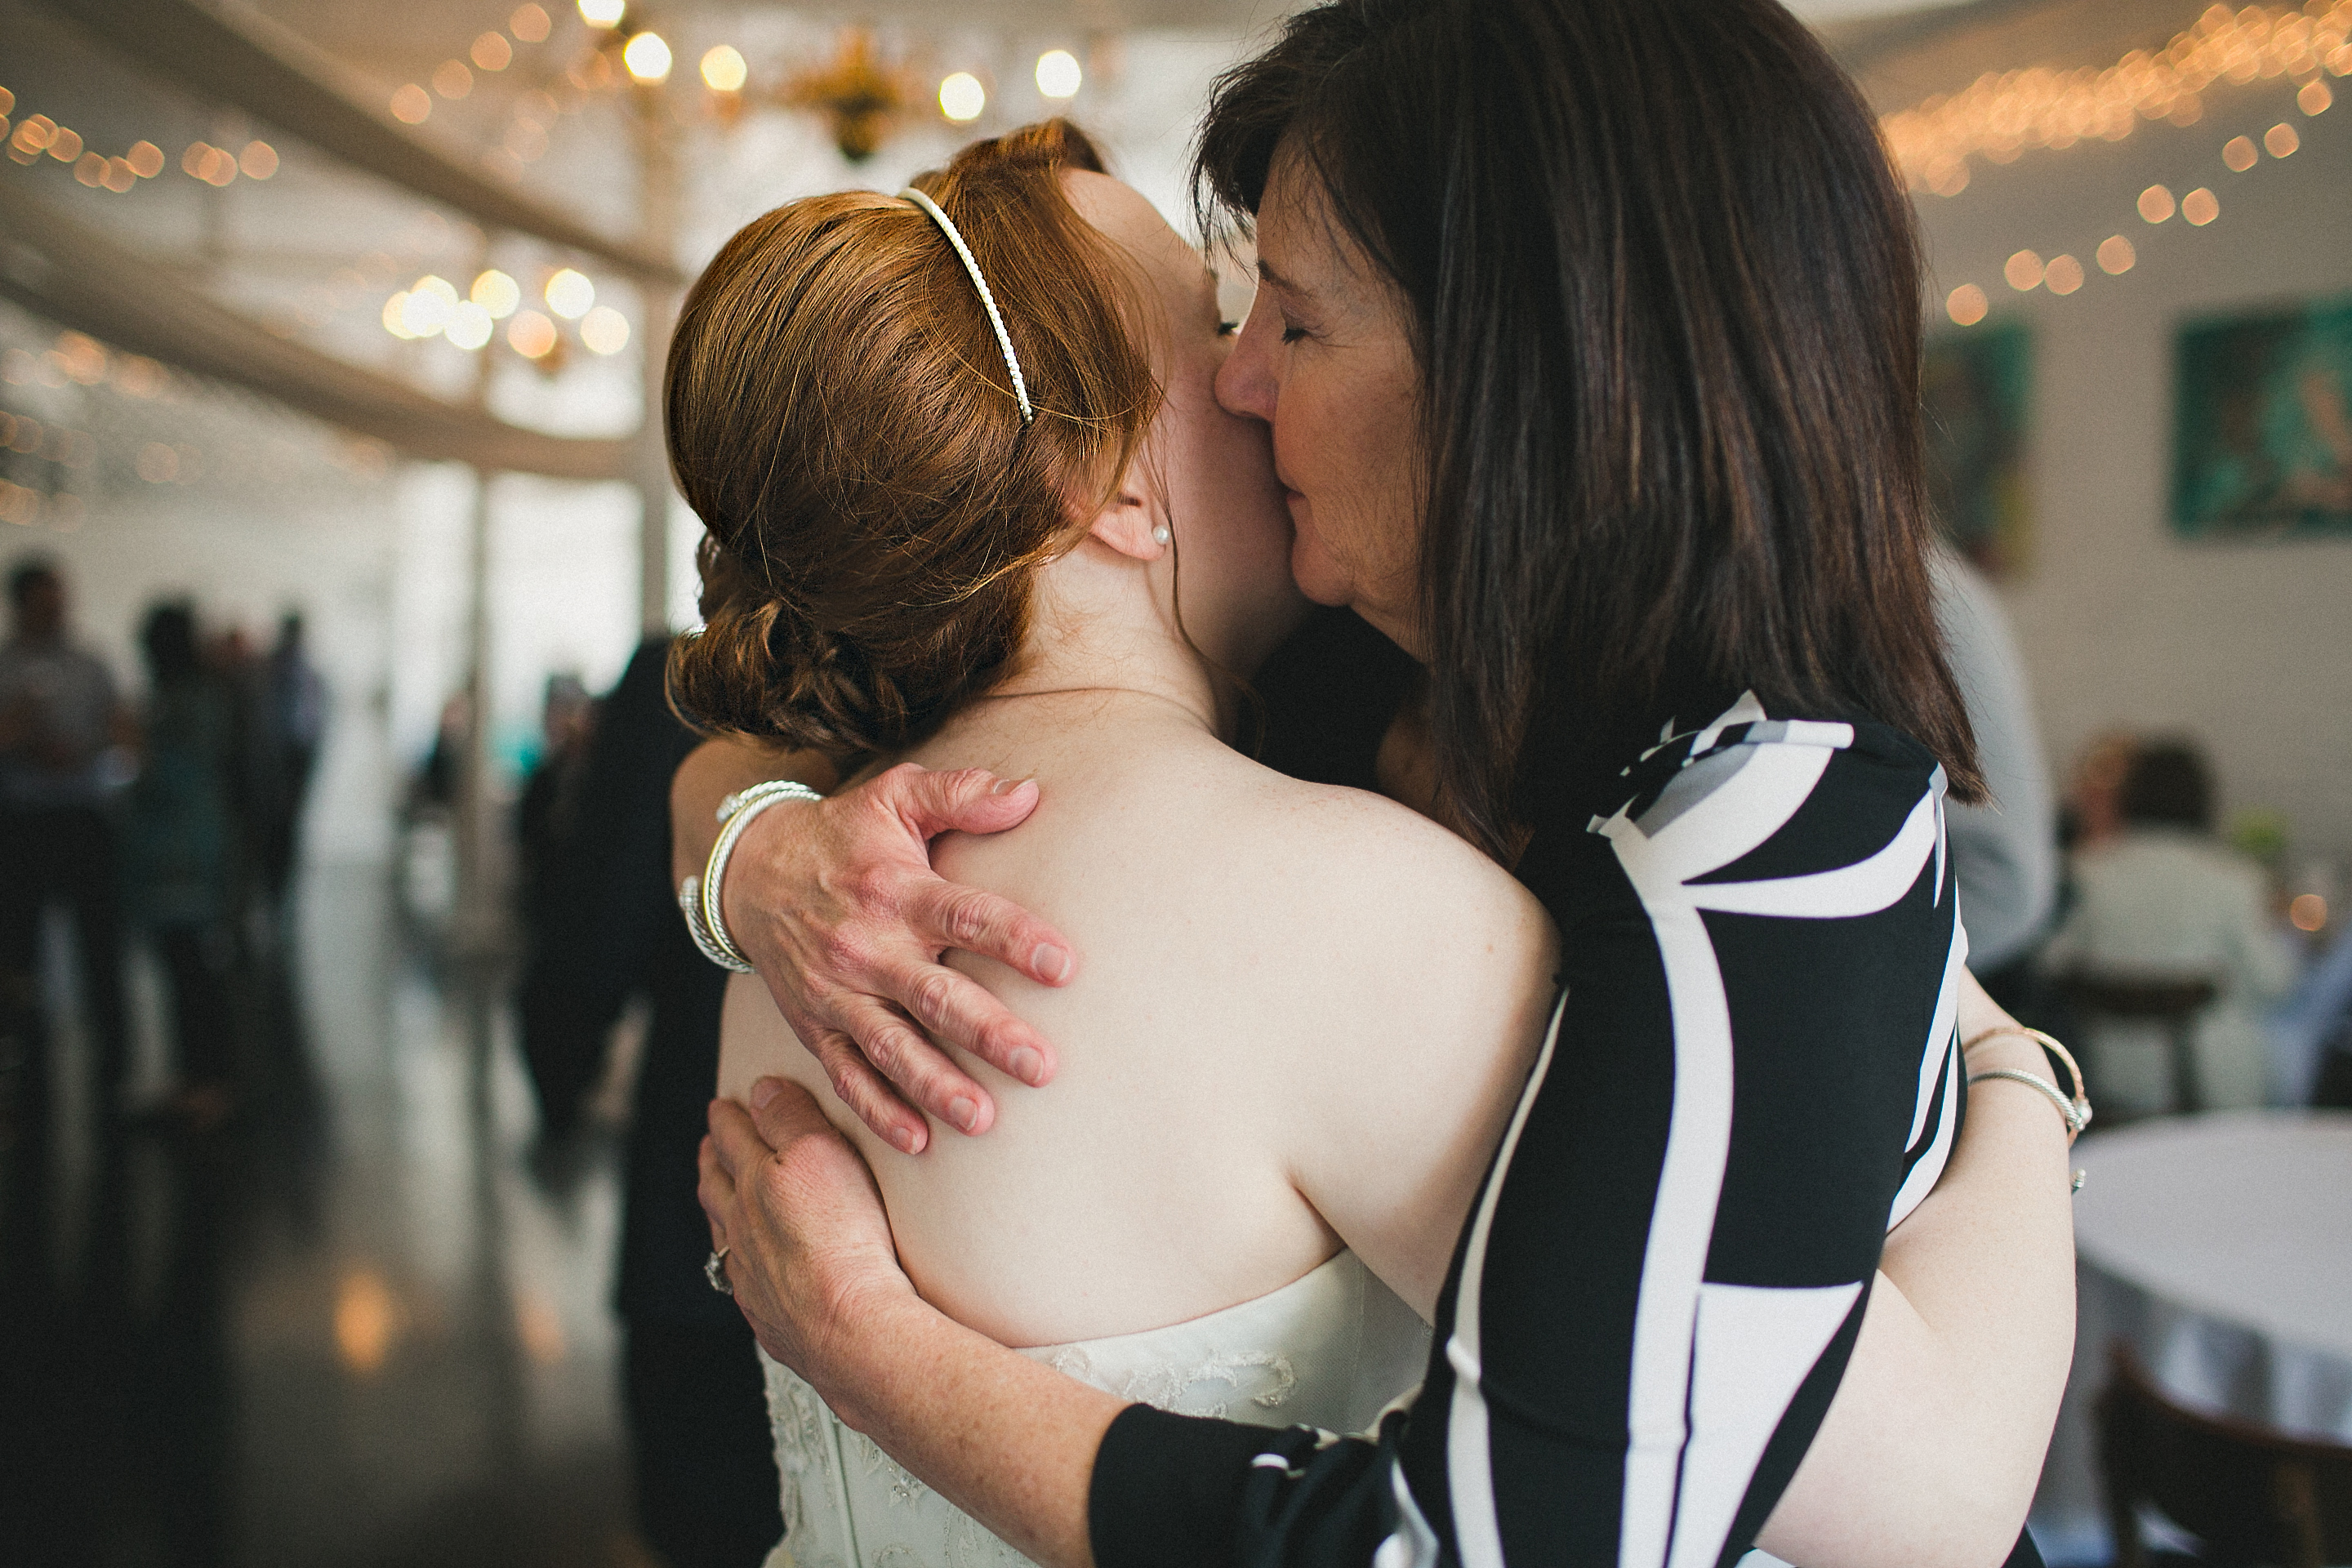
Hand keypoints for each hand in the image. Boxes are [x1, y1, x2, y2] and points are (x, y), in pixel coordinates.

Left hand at [700, 1079, 918, 1421]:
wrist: (849, 1328)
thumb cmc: (842, 1240)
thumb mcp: (822, 1153)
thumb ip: (789, 1118)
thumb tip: (760, 1092)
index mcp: (753, 1182)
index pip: (732, 1137)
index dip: (727, 1117)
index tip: (723, 1105)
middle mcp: (741, 1228)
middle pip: (716, 1185)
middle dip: (712, 1158)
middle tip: (710, 1144)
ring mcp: (749, 1274)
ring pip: (722, 1232)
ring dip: (717, 1207)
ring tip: (718, 1195)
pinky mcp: (768, 1314)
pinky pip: (740, 1277)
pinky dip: (737, 1260)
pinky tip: (747, 1265)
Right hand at [722, 762, 1077, 1151]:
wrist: (750, 871)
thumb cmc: (843, 835)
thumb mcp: (895, 796)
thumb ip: (961, 794)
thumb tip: (1029, 792)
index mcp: (898, 891)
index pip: (965, 915)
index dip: (1014, 939)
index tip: (1064, 966)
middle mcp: (868, 947)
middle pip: (936, 996)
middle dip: (990, 1033)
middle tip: (1042, 1066)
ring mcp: (839, 993)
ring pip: (891, 1047)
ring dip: (937, 1086)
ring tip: (984, 1119)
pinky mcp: (816, 1026)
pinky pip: (847, 1075)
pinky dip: (878, 1111)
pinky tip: (919, 1141)